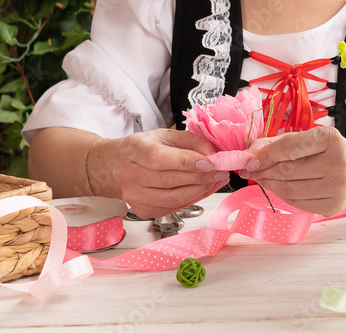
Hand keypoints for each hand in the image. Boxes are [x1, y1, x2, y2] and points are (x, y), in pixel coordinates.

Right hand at [108, 129, 228, 217]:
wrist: (124, 164)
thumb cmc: (149, 147)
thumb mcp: (169, 136)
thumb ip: (192, 142)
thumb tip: (213, 155)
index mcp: (133, 148)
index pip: (159, 158)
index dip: (187, 162)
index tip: (210, 163)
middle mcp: (128, 173)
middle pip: (168, 180)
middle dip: (200, 177)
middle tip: (221, 171)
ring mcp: (133, 195)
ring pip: (172, 198)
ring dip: (200, 190)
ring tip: (217, 180)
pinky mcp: (141, 210)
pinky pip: (172, 208)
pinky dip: (193, 199)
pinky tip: (205, 189)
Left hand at [242, 126, 345, 216]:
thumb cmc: (330, 151)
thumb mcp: (308, 139)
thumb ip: (278, 143)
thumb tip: (250, 154)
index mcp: (330, 139)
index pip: (289, 148)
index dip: (265, 155)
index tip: (249, 160)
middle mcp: (337, 163)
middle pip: (287, 171)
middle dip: (264, 171)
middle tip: (251, 171)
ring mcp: (337, 188)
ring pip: (290, 190)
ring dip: (270, 185)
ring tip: (262, 179)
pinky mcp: (333, 206)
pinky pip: (297, 203)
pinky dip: (282, 196)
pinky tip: (279, 188)